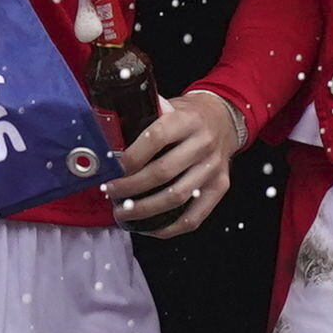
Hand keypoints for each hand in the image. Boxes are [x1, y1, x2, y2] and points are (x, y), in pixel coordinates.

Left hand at [108, 88, 242, 235]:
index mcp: (187, 120)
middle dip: (131, 186)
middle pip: (164, 171)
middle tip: (111, 192)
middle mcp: (203, 145)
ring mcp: (213, 169)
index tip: (113, 168)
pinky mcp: (220, 187)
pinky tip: (150, 227)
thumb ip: (144, 118)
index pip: (156, 138)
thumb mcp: (168, 105)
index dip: (132, 156)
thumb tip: (109, 136)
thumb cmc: (187, 115)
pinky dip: (171, 227)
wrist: (223, 119)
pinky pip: (196, 215)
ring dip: (146, 209)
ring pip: (177, 196)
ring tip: (123, 213)